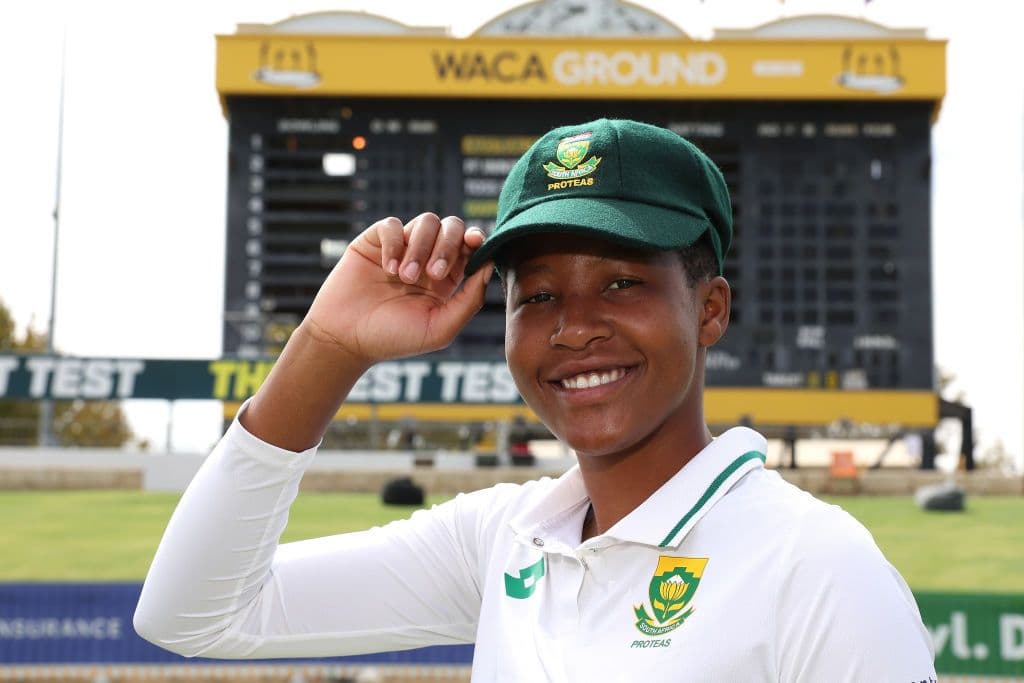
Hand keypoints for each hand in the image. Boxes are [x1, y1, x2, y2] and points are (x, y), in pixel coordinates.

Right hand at [301, 213, 492, 364]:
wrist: (345, 339)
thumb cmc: (393, 338)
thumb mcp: (440, 328)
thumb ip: (469, 300)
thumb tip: (489, 266)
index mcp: (447, 278)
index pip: (470, 246)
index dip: (476, 240)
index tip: (475, 243)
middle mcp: (427, 258)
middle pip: (452, 227)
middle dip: (448, 246)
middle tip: (433, 274)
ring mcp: (402, 247)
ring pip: (427, 222)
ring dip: (421, 248)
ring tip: (404, 277)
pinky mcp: (375, 241)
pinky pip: (392, 225)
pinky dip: (395, 243)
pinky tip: (388, 269)